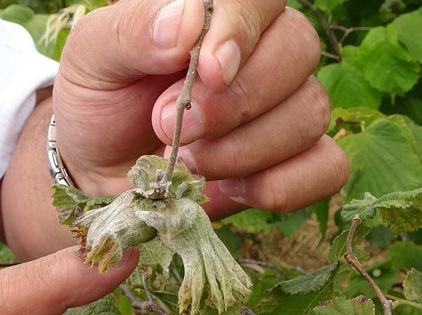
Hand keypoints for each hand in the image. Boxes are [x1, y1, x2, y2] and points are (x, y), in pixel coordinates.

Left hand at [53, 0, 347, 218]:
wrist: (103, 173)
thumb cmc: (102, 103)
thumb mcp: (93, 58)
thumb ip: (132, 31)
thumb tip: (186, 22)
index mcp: (219, 13)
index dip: (243, 28)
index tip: (207, 69)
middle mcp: (265, 52)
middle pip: (298, 51)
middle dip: (236, 100)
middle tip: (170, 126)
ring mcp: (287, 109)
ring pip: (311, 114)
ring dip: (245, 150)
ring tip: (189, 161)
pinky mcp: (296, 163)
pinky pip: (329, 168)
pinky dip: (282, 186)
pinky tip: (232, 190)